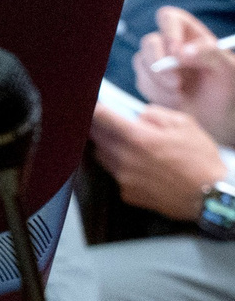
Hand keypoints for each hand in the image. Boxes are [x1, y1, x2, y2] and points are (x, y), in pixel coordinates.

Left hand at [89, 101, 224, 220]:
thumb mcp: (185, 126)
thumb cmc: (201, 159)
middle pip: (95, 137)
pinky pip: (115, 175)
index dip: (92, 108)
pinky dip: (119, 167)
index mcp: (138, 138)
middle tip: (103, 121)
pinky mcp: (126, 194)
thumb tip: (139, 115)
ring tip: (120, 142)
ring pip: (102, 156)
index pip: (101, 118)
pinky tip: (136, 166)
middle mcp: (124, 159)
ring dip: (106, 146)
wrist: (210, 197)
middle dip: (96, 126)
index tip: (89, 103)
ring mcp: (123, 179)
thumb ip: (157, 115)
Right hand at [133, 6, 234, 140]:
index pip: (169, 18)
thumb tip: (183, 52)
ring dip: (160, 83)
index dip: (168, 32)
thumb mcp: (229, 70)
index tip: (176, 53)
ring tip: (181, 94)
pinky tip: (176, 100)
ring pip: (142, 64)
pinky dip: (157, 94)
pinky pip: (142, 83)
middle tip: (176, 83)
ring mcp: (156, 63)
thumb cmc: (227, 89)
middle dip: (158, 64)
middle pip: (149, 42)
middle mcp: (169, 45)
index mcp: (190, 34)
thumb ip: (210, 54)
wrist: (218, 117)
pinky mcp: (149, 81)